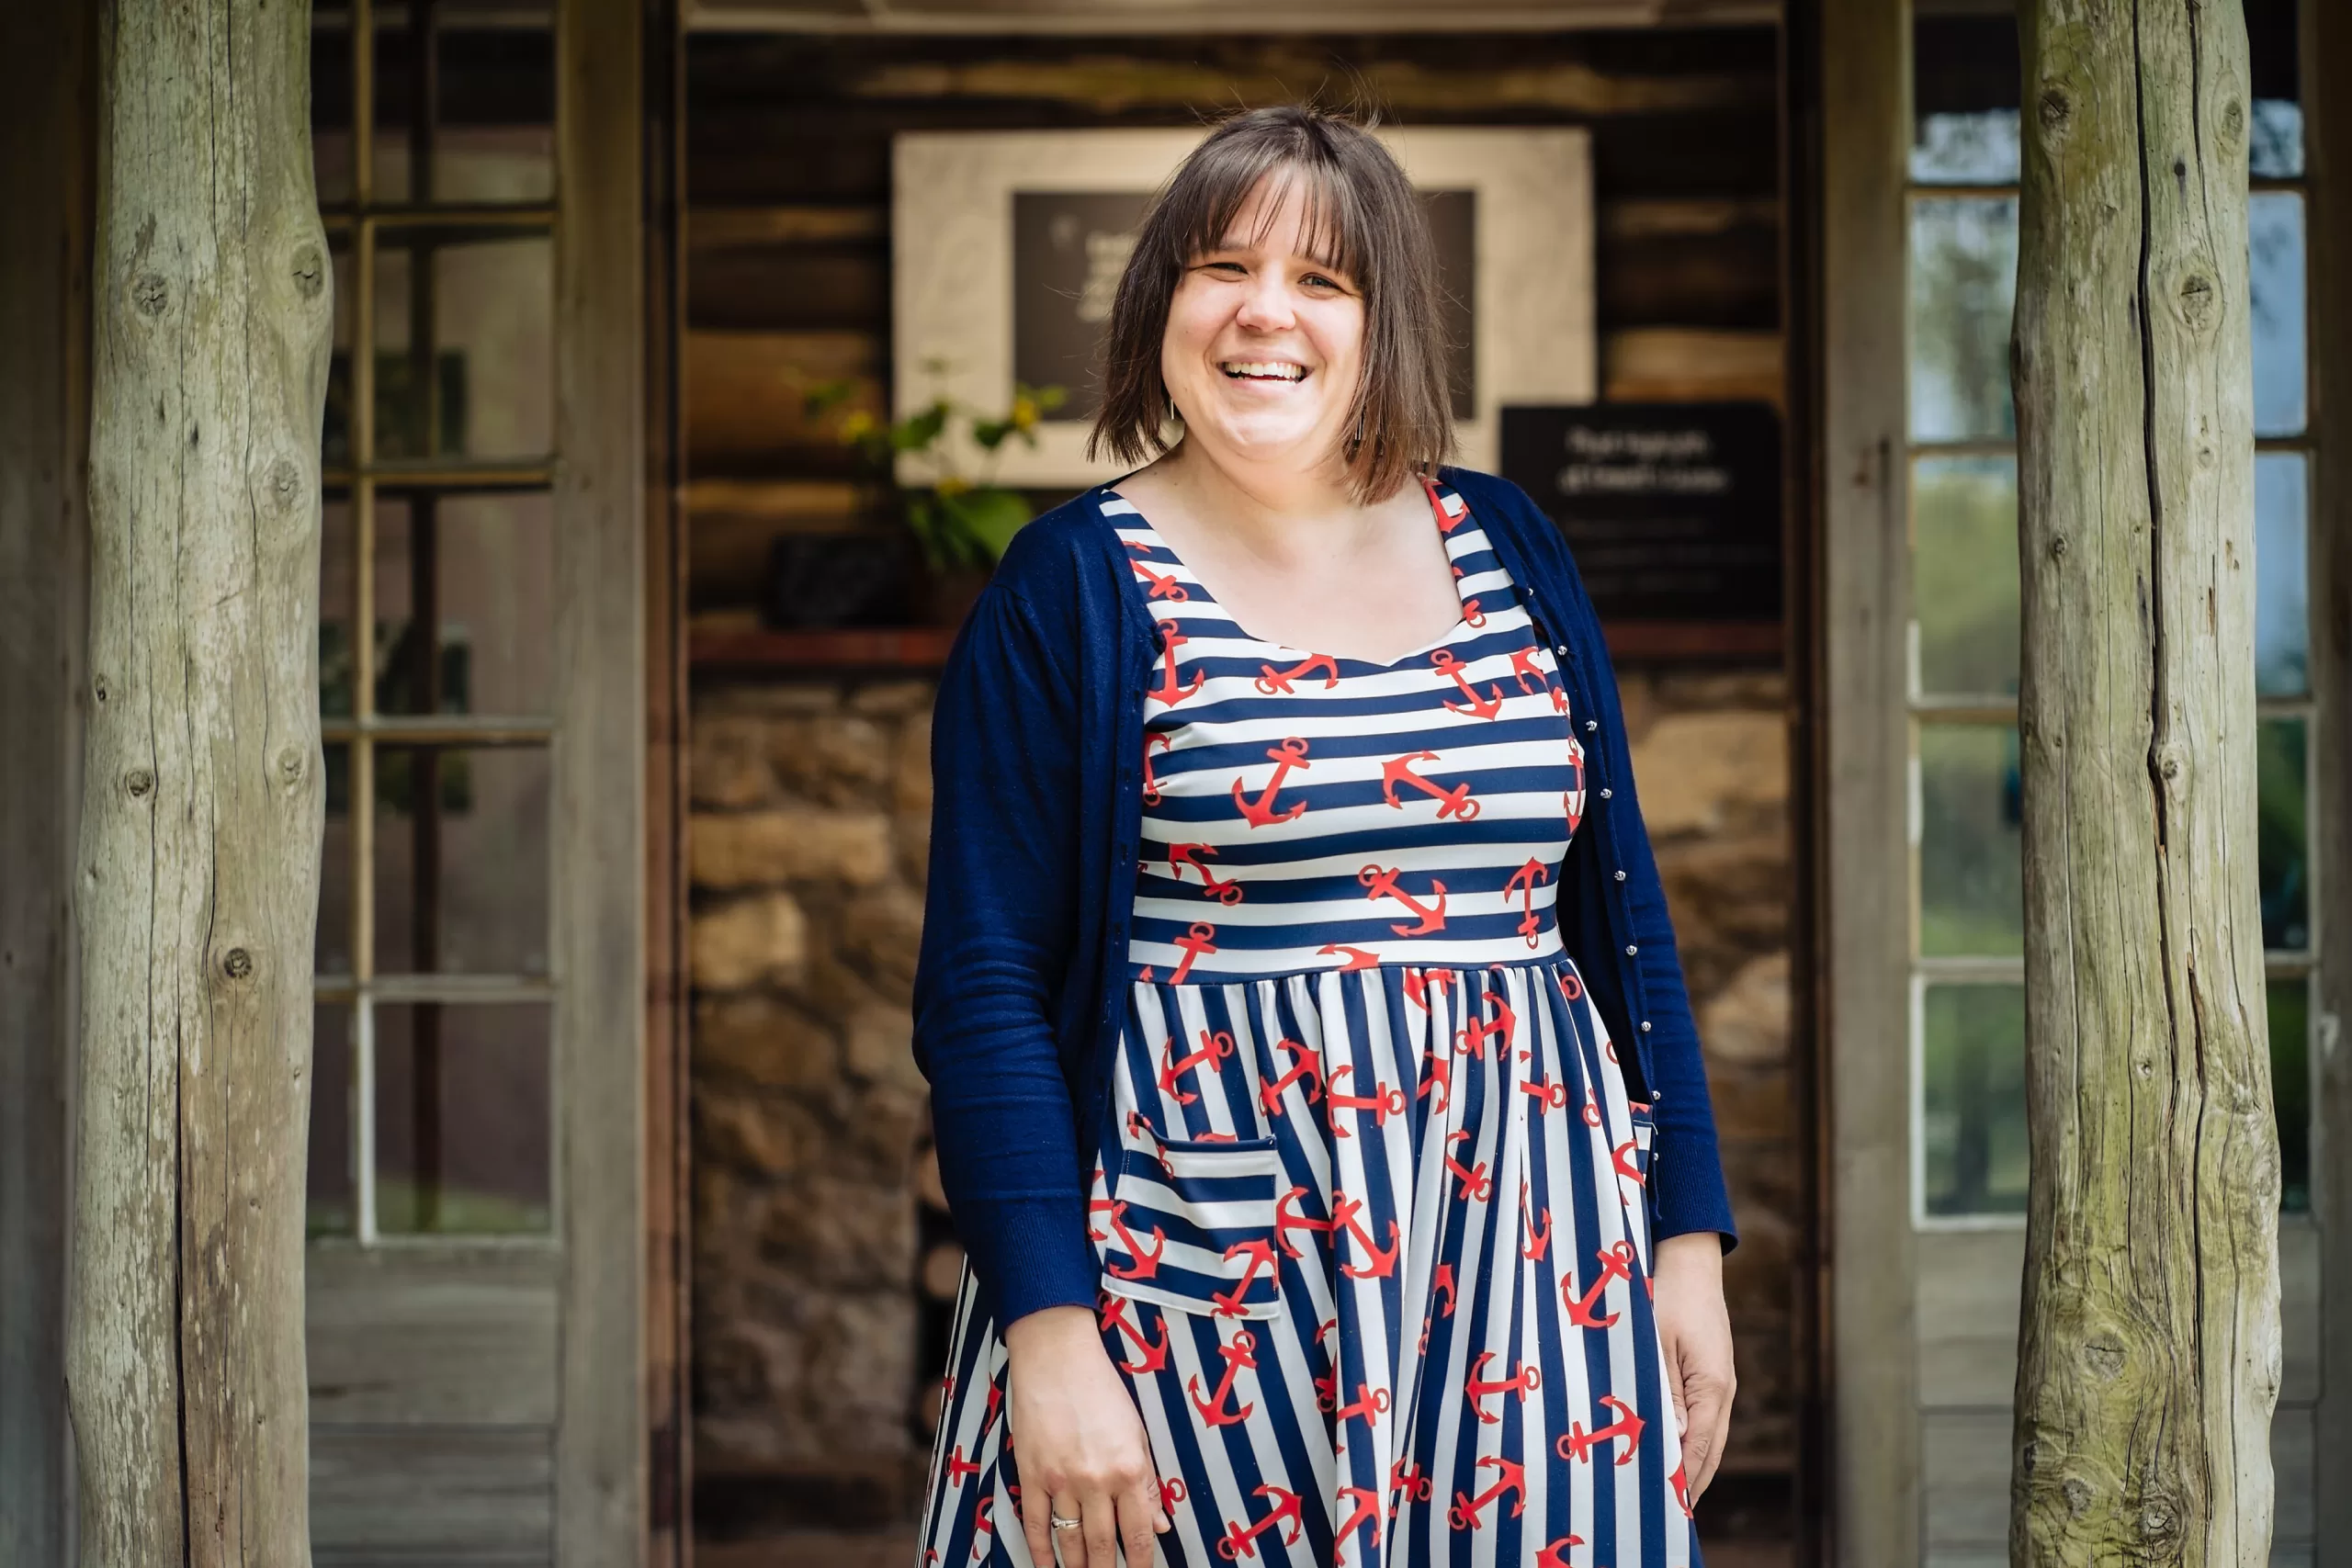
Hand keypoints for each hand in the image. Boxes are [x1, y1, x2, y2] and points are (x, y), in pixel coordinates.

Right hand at [1003, 1304, 1172, 1565]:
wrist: (1056, 1356)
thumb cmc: (1102, 1389)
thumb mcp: (1138, 1432)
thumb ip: (1148, 1482)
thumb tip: (1160, 1525)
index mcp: (1129, 1468)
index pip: (1138, 1533)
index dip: (1141, 1562)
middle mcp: (1096, 1480)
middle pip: (1103, 1545)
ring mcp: (1060, 1480)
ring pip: (1070, 1541)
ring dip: (1078, 1567)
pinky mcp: (1030, 1475)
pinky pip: (1035, 1524)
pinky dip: (1041, 1552)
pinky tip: (1047, 1567)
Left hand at [1652, 1231, 1734, 1501]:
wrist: (1690, 1262)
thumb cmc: (1669, 1297)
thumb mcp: (1659, 1343)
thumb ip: (1667, 1390)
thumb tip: (1677, 1437)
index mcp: (1712, 1385)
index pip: (1699, 1445)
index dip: (1685, 1478)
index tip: (1670, 1506)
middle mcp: (1723, 1389)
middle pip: (1711, 1448)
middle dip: (1693, 1481)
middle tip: (1673, 1513)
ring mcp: (1721, 1382)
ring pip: (1712, 1436)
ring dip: (1696, 1464)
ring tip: (1676, 1495)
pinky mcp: (1713, 1373)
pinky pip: (1707, 1418)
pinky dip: (1696, 1442)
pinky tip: (1681, 1452)